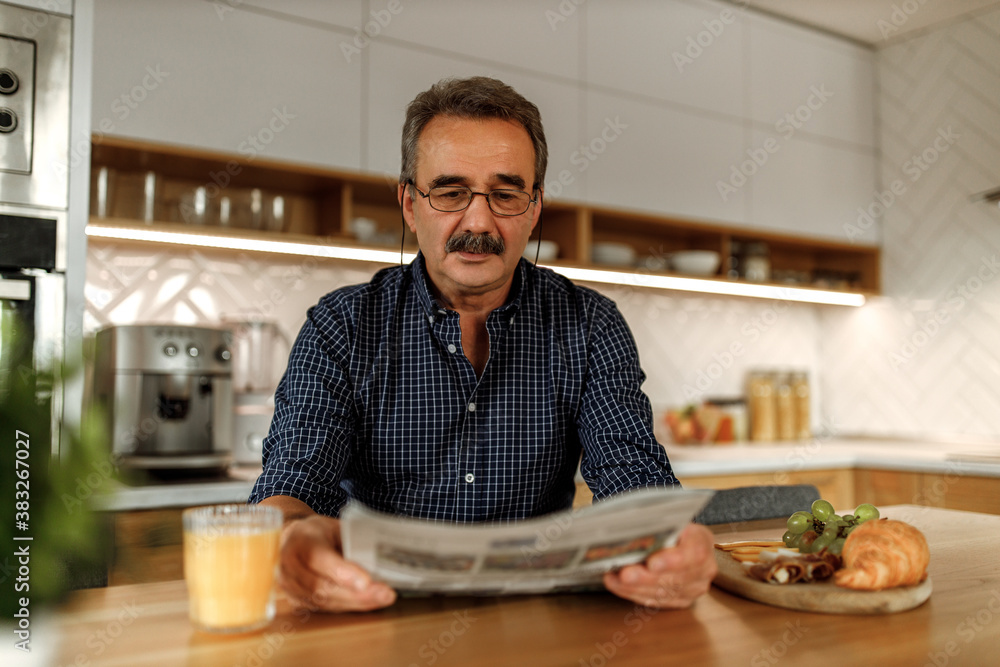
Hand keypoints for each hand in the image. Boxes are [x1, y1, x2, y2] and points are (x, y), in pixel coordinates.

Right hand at [278, 514, 396, 611]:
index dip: (342, 572)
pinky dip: (349, 605)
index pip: (319, 558)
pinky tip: (368, 602)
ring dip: (356, 603)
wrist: (292, 540)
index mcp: (300, 540)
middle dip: (357, 594)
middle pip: (322, 587)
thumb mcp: (334, 526)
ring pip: (324, 602)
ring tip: (382, 598)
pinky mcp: (295, 600)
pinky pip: (324, 607)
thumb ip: (351, 541)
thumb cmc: (318, 532)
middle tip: (385, 594)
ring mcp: (289, 586)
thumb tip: (380, 556)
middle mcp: (290, 565)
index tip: (367, 582)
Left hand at [602, 523, 716, 608]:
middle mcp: (704, 568)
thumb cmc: (671, 526)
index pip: (694, 554)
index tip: (652, 563)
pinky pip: (657, 601)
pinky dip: (634, 593)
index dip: (672, 561)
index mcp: (702, 542)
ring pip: (664, 593)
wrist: (681, 540)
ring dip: (635, 588)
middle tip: (625, 574)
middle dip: (646, 578)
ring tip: (614, 579)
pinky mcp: (681, 600)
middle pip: (676, 578)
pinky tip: (617, 585)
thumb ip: (658, 525)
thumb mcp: (668, 518)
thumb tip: (634, 529)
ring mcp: (694, 588)